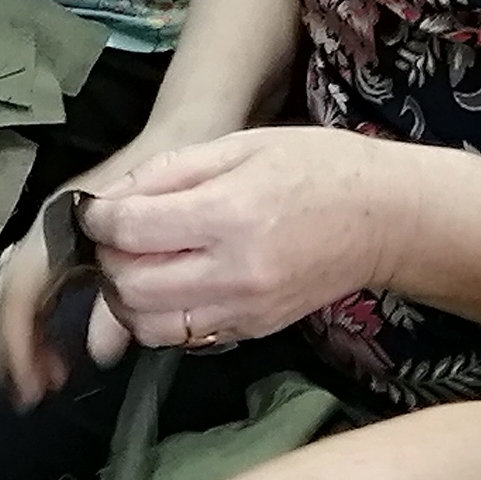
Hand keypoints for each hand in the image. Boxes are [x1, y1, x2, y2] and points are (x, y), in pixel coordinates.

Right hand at [0, 136, 183, 406]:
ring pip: (12, 290)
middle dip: (8, 347)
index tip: (31, 384)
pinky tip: (54, 353)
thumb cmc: (180, 173)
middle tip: (27, 394)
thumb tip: (98, 352)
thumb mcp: (162, 231)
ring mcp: (54, 230)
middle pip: (4, 292)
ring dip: (17, 339)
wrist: (188, 125)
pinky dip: (34, 324)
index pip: (20, 288)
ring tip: (40, 382)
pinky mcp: (66, 238)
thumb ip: (125, 294)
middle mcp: (48, 225)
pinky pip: (34, 286)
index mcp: (63, 222)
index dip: (19, 339)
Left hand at [83, 129, 400, 356]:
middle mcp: (234, 270)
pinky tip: (173, 284)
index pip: (132, 230)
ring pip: (148, 324)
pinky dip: (160, 315)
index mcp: (230, 212)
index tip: (95, 211)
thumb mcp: (242, 144)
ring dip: (127, 297)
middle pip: (131, 285)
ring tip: (140, 265)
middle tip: (117, 237)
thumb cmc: (317, 167)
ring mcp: (244, 309)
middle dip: (108, 260)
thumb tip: (110, 199)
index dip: (99, 220)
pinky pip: (182, 336)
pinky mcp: (252, 331)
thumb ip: (171, 171)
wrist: (385, 218)